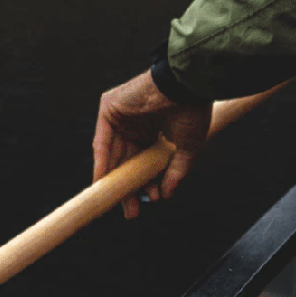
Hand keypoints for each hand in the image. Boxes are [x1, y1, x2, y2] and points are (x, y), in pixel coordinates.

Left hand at [93, 71, 211, 218]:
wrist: (187, 84)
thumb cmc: (193, 109)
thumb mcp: (186, 148)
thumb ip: (174, 172)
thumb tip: (165, 195)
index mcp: (152, 130)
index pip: (141, 162)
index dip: (142, 185)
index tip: (144, 204)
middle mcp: (134, 124)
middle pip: (126, 162)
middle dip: (129, 188)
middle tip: (132, 211)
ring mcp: (120, 117)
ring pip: (114, 155)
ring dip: (116, 180)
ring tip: (122, 202)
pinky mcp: (109, 108)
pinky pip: (102, 140)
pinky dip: (102, 161)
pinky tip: (103, 181)